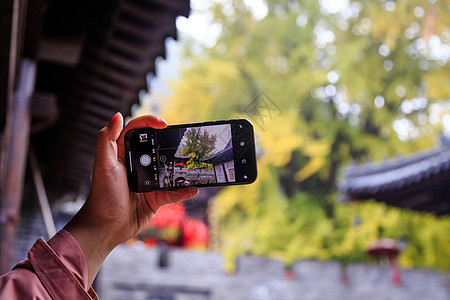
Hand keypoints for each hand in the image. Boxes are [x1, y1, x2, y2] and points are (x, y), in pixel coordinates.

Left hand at [65, 113, 197, 287]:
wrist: (105, 228)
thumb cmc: (101, 195)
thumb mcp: (103, 165)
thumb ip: (106, 139)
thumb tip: (117, 115)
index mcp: (122, 153)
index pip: (136, 129)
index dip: (150, 122)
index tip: (164, 124)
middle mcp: (136, 164)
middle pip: (156, 146)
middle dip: (170, 143)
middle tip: (184, 141)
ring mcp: (148, 181)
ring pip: (168, 169)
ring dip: (181, 168)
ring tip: (193, 164)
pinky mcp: (155, 198)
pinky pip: (173, 192)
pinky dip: (183, 191)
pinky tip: (192, 189)